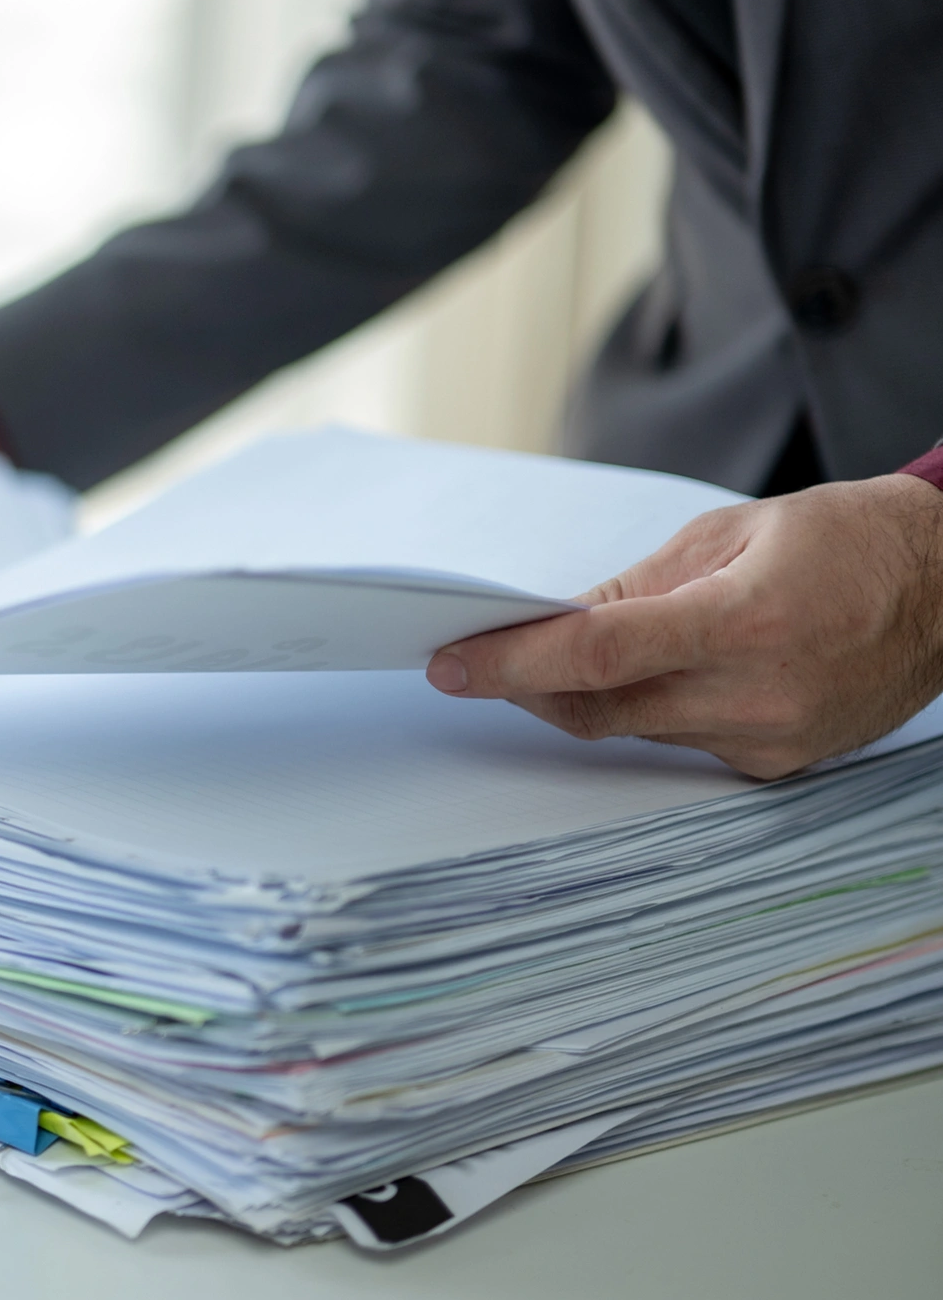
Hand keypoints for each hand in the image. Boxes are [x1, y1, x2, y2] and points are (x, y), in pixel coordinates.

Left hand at [425, 476, 942, 778]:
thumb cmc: (848, 543)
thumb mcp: (731, 534)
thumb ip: (635, 586)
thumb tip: (554, 620)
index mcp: (741, 621)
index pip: (593, 654)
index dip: (510, 663)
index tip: (451, 664)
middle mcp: (755, 695)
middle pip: (597, 708)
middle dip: (528, 686)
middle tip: (480, 659)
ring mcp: (767, 740)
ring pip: (633, 731)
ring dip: (587, 697)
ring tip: (564, 656)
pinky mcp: (776, 765)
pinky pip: (680, 743)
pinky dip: (649, 710)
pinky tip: (656, 675)